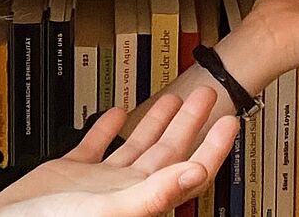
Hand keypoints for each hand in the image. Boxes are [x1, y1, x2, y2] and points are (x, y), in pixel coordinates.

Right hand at [0, 87, 238, 216]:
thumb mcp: (110, 210)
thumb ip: (155, 193)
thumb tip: (198, 173)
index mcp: (141, 199)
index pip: (190, 170)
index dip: (213, 146)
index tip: (231, 119)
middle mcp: (124, 190)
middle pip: (169, 151)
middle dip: (191, 123)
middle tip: (208, 93)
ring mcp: (98, 183)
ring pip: (136, 146)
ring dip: (155, 120)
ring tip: (174, 96)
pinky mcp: (68, 175)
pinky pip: (95, 147)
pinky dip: (106, 127)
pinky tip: (115, 111)